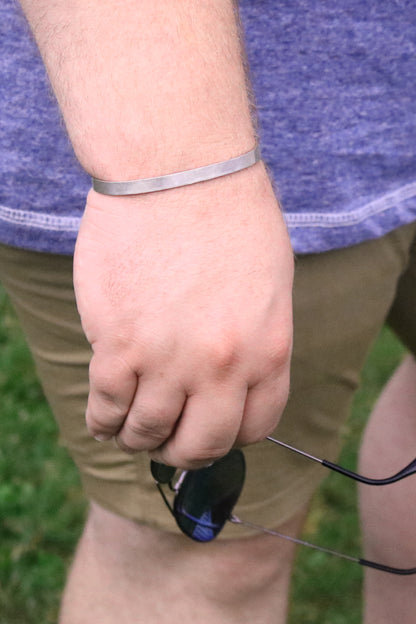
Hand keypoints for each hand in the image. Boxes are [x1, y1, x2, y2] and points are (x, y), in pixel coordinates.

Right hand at [73, 163, 293, 468]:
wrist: (179, 169)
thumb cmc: (229, 214)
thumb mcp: (271, 284)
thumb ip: (256, 339)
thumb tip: (231, 377)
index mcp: (267, 351)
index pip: (254, 427)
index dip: (229, 437)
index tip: (210, 431)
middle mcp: (221, 366)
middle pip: (202, 444)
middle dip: (182, 452)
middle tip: (168, 444)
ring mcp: (168, 359)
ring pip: (148, 432)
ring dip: (137, 439)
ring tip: (130, 430)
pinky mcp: (117, 343)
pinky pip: (105, 407)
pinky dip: (101, 422)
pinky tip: (101, 418)